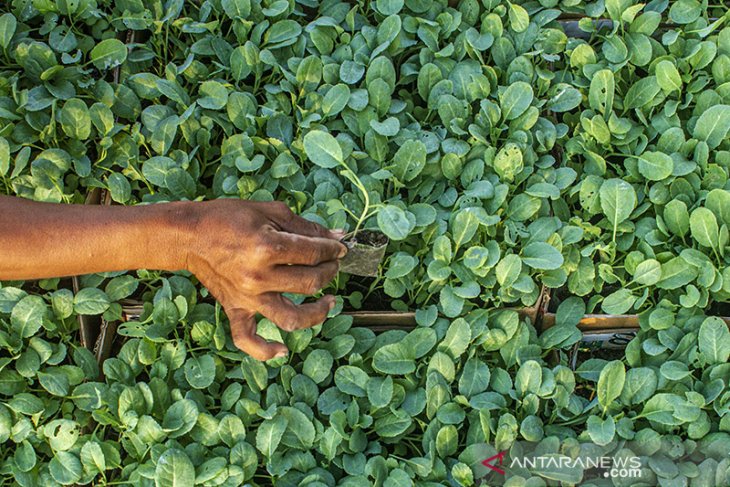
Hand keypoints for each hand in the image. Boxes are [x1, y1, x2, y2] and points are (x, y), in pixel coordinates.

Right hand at [183, 200, 346, 359]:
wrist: (190, 235)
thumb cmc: (228, 218)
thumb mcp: (269, 211)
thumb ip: (305, 226)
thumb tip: (337, 237)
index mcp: (266, 248)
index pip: (313, 252)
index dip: (333, 249)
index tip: (339, 248)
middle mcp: (258, 277)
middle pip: (310, 282)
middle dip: (330, 271)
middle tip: (333, 263)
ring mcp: (247, 298)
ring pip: (291, 318)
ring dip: (317, 313)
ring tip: (330, 302)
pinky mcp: (234, 309)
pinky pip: (248, 339)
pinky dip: (265, 350)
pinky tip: (283, 350)